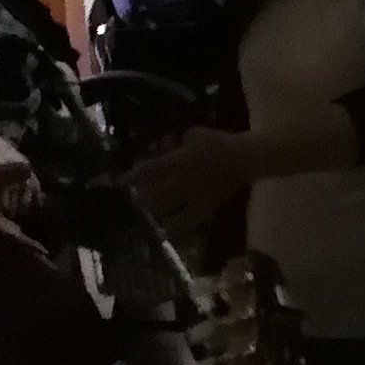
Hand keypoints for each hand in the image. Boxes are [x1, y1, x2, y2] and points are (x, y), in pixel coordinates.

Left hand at [130, 126, 256, 231]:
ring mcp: (193, 196)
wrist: (246, 158)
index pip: (148, 171)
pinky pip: (188, 219)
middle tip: (134, 195)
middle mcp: (180, 182)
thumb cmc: (221, 142)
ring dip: (155, 207)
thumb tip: (169, 146)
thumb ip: (179, 142)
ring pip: (167, 206)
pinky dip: (177, 225)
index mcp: (177, 162)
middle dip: (141, 194)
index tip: (118, 181)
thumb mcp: (196, 133)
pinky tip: (168, 232)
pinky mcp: (205, 206)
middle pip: (153, 192)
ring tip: (147, 207)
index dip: (132, 176)